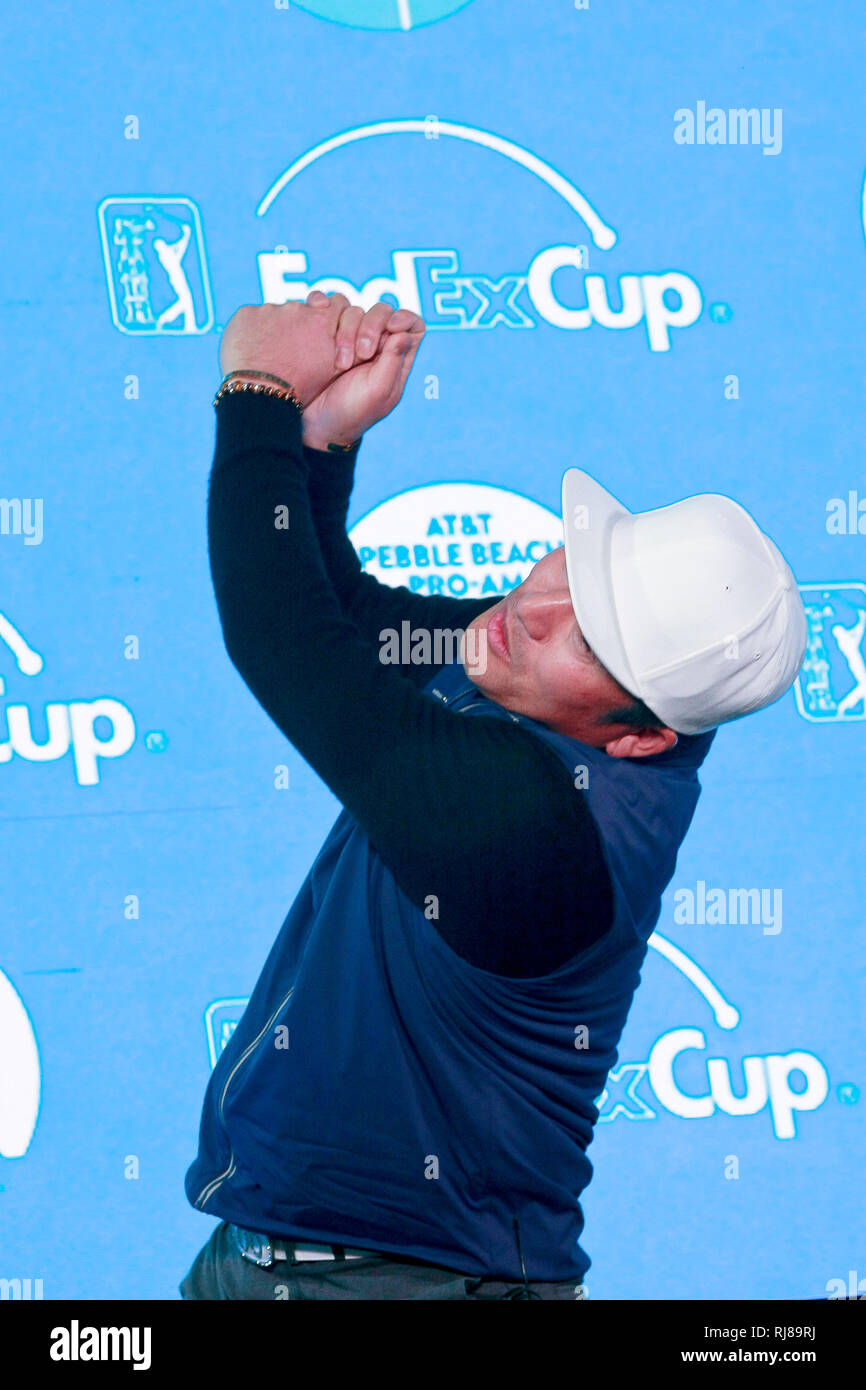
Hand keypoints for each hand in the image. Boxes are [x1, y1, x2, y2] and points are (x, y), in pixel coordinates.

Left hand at [218, 296, 353, 407]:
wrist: (263, 394)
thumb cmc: (300, 389)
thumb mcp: (332, 371)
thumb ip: (339, 347)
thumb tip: (343, 340)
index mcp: (323, 320)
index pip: (335, 303)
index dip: (327, 313)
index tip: (319, 326)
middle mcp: (299, 309)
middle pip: (300, 311)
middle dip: (296, 326)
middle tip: (288, 350)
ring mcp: (270, 309)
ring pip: (272, 316)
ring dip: (271, 332)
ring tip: (267, 358)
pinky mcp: (246, 314)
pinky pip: (249, 320)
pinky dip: (250, 334)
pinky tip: (250, 354)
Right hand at [300, 291, 425, 449]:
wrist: (315, 423)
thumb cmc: (351, 413)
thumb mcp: (377, 392)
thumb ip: (392, 362)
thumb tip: (404, 333)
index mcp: (397, 359)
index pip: (413, 325)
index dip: (405, 318)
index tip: (391, 328)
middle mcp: (378, 345)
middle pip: (383, 312)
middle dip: (371, 326)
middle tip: (362, 353)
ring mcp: (352, 338)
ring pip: (355, 311)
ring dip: (347, 332)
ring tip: (340, 364)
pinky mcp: (328, 334)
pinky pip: (330, 309)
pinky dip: (325, 309)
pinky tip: (320, 317)